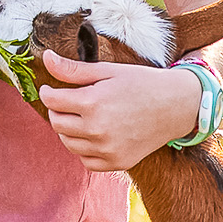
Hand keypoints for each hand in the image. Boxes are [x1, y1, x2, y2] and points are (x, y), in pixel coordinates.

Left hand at [39, 53, 202, 172]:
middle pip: (57, 123)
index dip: (47, 92)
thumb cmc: (142, 84)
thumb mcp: (108, 71)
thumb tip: (45, 58)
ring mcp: (107, 150)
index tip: (50, 89)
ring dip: (68, 130)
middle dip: (56, 110)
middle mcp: (97, 130)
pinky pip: (85, 160)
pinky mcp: (116, 163)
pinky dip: (84, 149)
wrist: (176, 106)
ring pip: (68, 143)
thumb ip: (73, 69)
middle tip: (67, 102)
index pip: (52, 101)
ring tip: (81, 117)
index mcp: (93, 103)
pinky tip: (94, 134)